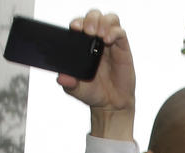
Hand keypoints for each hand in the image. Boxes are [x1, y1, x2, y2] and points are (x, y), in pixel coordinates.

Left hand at [58, 10, 135, 140]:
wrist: (110, 104)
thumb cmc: (93, 93)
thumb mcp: (76, 89)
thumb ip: (68, 83)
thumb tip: (61, 77)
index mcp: (83, 45)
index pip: (80, 25)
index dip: (77, 22)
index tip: (75, 28)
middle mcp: (97, 40)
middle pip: (94, 16)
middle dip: (91, 19)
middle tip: (89, 31)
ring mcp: (111, 43)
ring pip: (109, 19)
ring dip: (103, 21)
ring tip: (99, 34)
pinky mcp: (122, 48)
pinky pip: (120, 32)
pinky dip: (114, 32)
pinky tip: (108, 40)